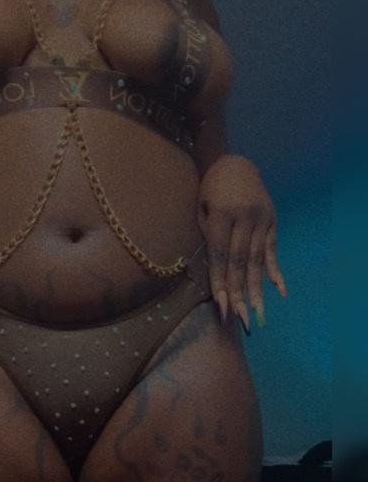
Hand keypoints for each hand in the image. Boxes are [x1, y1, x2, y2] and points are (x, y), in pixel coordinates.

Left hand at [196, 154, 286, 332]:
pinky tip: (279, 290)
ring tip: (256, 313)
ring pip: (257, 260)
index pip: (220, 255)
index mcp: (221, 213)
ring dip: (256, 289)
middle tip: (240, 318)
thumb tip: (216, 275)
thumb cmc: (209, 190)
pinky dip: (275, 271)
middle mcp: (244, 217)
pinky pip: (272, 250)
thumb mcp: (200, 208)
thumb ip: (208, 237)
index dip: (220, 281)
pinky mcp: (272, 221)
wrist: (235, 163)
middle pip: (240, 261)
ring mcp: (261, 219)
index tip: (220, 306)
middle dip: (239, 292)